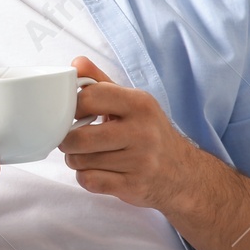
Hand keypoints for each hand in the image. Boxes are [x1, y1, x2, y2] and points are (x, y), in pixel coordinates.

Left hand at [58, 56, 206, 210]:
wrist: (182, 172)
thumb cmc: (148, 132)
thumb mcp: (131, 102)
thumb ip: (100, 82)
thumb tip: (75, 63)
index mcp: (140, 104)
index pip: (89, 98)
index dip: (72, 107)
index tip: (73, 114)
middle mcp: (142, 132)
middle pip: (79, 137)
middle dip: (67, 141)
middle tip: (73, 140)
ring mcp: (140, 161)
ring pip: (81, 161)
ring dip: (76, 160)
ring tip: (88, 156)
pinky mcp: (134, 186)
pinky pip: (89, 181)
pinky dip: (85, 177)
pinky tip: (97, 171)